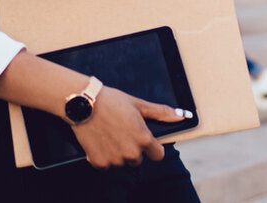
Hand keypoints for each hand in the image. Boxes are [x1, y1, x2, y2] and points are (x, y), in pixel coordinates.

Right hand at [71, 86, 185, 167]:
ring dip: (118, 153)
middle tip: (123, 133)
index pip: (158, 155)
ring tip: (110, 134)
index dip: (153, 147)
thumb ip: (162, 113)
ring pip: (122, 163)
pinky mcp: (99, 163)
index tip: (145, 140)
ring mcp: (114, 159)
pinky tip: (101, 141)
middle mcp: (130, 153)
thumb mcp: (139, 105)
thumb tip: (182, 116)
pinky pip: (106, 165)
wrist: (84, 104)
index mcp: (143, 139)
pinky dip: (103, 156)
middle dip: (133, 149)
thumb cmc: (112, 101)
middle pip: (138, 160)